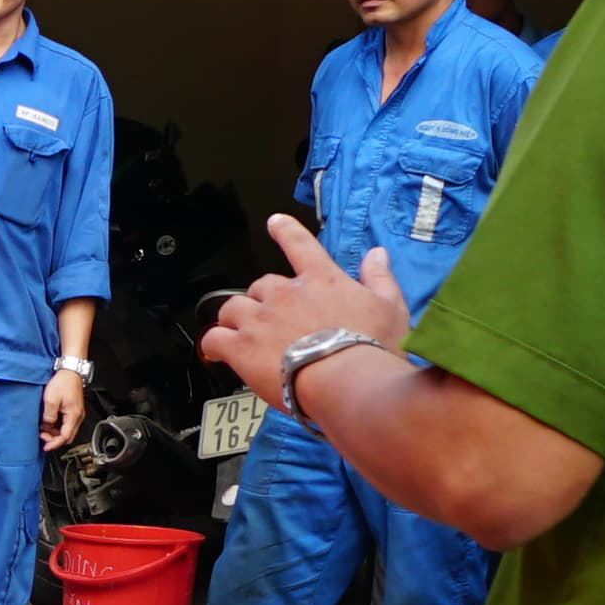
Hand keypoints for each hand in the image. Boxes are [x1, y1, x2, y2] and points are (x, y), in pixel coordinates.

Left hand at [38, 368, 89, 452]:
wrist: (70, 371)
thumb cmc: (63, 382)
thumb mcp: (51, 400)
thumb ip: (48, 416)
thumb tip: (47, 425)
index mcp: (73, 415)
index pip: (65, 437)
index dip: (54, 444)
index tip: (46, 446)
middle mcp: (78, 416)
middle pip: (67, 436)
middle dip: (55, 439)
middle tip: (43, 436)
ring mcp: (76, 413)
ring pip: (67, 430)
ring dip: (55, 432)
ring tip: (44, 427)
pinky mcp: (73, 409)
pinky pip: (66, 423)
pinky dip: (57, 426)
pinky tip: (49, 421)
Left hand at [196, 217, 411, 402]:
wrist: (348, 381)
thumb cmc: (372, 348)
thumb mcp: (390, 308)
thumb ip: (379, 278)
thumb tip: (377, 254)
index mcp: (320, 281)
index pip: (300, 245)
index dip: (286, 232)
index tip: (275, 223)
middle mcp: (285, 294)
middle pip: (261, 286)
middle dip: (263, 301)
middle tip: (272, 321)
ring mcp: (260, 319)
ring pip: (233, 308)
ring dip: (235, 319)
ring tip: (241, 335)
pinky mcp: (242, 347)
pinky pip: (215, 338)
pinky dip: (213, 344)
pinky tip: (217, 352)